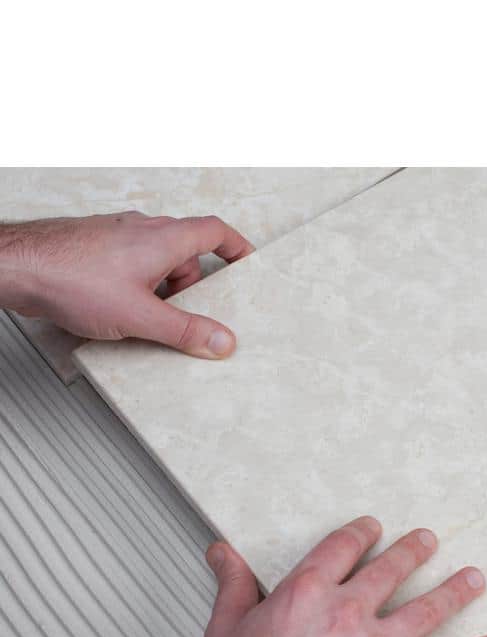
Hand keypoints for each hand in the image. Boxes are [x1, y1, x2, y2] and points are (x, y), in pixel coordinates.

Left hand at [0, 212, 253, 357]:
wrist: (17, 267)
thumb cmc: (71, 277)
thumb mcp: (141, 315)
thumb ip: (186, 331)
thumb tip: (221, 340)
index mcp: (164, 238)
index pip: (215, 231)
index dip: (237, 246)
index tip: (248, 262)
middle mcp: (142, 230)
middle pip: (186, 251)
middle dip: (194, 284)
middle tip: (193, 313)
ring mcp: (117, 237)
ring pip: (157, 260)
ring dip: (164, 288)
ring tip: (152, 317)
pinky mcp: (96, 249)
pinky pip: (132, 266)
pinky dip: (139, 286)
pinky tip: (123, 311)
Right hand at [203, 516, 486, 636]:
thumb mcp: (227, 627)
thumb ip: (232, 584)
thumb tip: (223, 553)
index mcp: (310, 593)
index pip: (344, 547)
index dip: (362, 533)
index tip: (373, 528)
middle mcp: (350, 613)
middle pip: (393, 569)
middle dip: (415, 551)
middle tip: (428, 541)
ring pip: (429, 608)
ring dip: (455, 590)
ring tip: (473, 578)